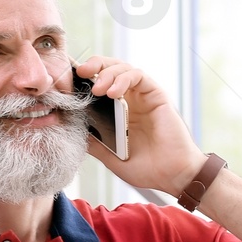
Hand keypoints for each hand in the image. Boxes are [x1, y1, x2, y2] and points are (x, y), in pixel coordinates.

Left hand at [75, 56, 207, 195]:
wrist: (173, 176)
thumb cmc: (148, 169)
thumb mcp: (111, 158)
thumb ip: (95, 143)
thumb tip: (72, 130)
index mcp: (120, 112)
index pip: (100, 84)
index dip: (84, 78)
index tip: (68, 80)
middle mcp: (131, 100)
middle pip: (110, 69)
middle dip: (94, 65)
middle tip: (80, 72)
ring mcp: (144, 96)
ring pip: (123, 68)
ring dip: (107, 73)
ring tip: (97, 89)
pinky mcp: (157, 95)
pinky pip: (139, 76)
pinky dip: (123, 79)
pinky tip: (113, 92)